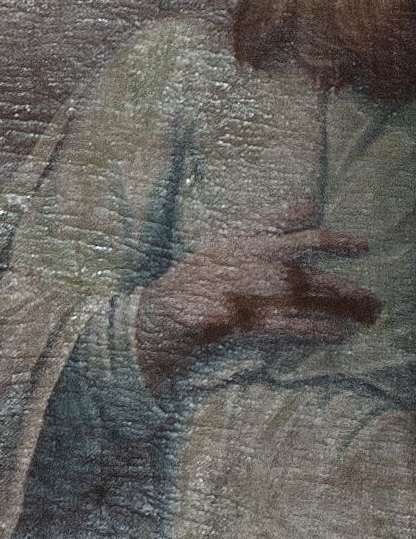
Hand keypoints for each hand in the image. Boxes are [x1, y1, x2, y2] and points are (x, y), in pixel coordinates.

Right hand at [135, 208, 378, 388]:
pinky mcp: (244, 323)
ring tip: (366, 316)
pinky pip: (289, 328)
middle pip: (314, 278)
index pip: (307, 239)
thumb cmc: (201, 274)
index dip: (338, 242)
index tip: (363, 247)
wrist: (164, 309)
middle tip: (375, 300)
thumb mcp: (234, 238)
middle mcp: (258, 269)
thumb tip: (312, 203)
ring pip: (307, 303)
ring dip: (340, 310)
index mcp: (257, 246)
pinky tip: (338, 334)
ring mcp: (252, 297)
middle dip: (347, 289)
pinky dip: (316, 331)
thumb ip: (274, 222)